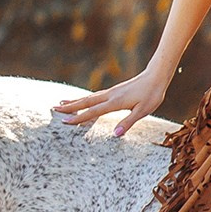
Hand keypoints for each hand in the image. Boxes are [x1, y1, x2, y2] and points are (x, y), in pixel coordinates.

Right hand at [54, 66, 168, 136]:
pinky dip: (85, 99)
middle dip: (70, 106)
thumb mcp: (143, 111)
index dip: (79, 117)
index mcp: (115, 102)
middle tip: (55, 109)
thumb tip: (115, 134)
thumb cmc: (151, 95)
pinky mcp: (114, 91)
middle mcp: (110, 96)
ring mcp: (111, 92)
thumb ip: (128, 122)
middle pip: (86, 102)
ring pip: (89, 97)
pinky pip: (95, 96)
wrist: (156, 77)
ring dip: (75, 101)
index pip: (93, 111)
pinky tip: (83, 100)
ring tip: (62, 102)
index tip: (65, 121)